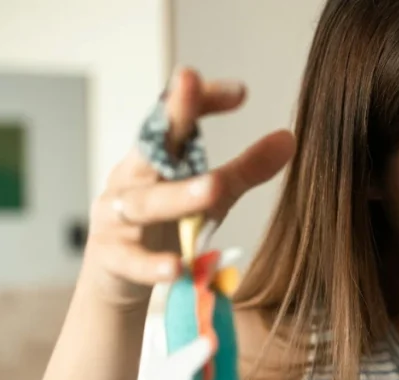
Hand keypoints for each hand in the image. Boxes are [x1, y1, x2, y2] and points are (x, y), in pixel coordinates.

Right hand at [83, 67, 294, 308]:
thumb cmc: (165, 227)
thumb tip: (288, 139)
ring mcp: (116, 216)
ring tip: (213, 189)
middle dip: (173, 113)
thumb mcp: (209, 198)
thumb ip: (245, 170)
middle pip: (153, 142)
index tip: (239, 91)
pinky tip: (177, 267)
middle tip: (189, 81)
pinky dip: (152, 263)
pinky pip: (131, 260)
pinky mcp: (110, 257)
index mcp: (155, 157)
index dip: (199, 98)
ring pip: (145, 202)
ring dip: (179, 195)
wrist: (114, 280)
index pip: (175, 116)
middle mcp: (132, 178)